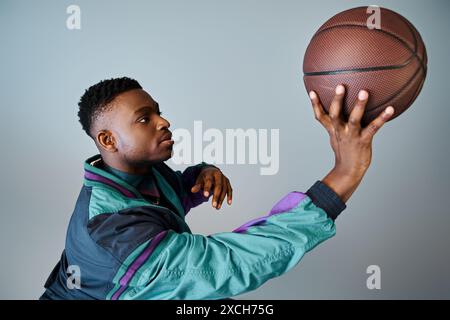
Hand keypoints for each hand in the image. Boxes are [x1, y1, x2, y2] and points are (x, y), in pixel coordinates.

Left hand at [191, 166, 232, 209]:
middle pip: (218, 186)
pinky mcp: (227, 182)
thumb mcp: (199, 180)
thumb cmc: (204, 177)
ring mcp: (224, 178)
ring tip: (217, 207)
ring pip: (224, 189)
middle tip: (213, 206)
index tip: (205, 196)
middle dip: (216, 196)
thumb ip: (197, 185)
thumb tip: (192, 190)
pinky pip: (229, 190)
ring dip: (221, 199)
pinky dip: (229, 196)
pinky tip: (229, 203)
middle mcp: (219, 175)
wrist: (211, 170)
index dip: (207, 188)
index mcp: (210, 173)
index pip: (209, 181)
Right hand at [309, 85, 393, 201]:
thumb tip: (337, 109)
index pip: (320, 116)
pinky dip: (382, 118)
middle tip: (340, 86)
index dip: (315, 104)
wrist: (349, 170)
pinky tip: (391, 109)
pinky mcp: (363, 141)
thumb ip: (335, 123)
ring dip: (359, 106)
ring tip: (364, 92)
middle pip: (335, 114)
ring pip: (354, 119)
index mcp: (333, 129)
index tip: (312, 91)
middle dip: (337, 100)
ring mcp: (351, 136)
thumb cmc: (344, 150)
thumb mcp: (335, 136)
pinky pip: (373, 128)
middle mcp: (340, 131)